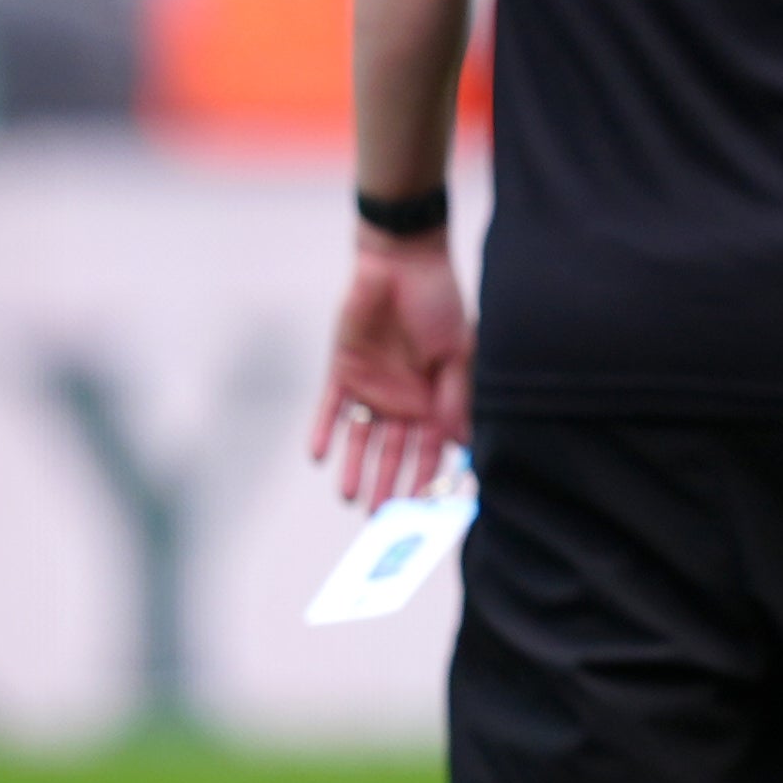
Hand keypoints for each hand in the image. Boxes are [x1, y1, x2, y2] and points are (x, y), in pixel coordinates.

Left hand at [310, 229, 471, 505]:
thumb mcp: (457, 352)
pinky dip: (324, 432)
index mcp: (434, 400)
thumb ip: (455, 396)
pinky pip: (331, 410)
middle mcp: (402, 402)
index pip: (431, 450)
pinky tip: (320, 457)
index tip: (426, 509)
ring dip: (356, 468)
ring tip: (350, 498)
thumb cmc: (438, 304)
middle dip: (388, 486)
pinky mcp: (342, 372)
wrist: (401, 264)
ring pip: (361, 440)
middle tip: (382, 518)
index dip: (428, 478)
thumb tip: (462, 441)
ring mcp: (371, 389)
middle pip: (393, 454)